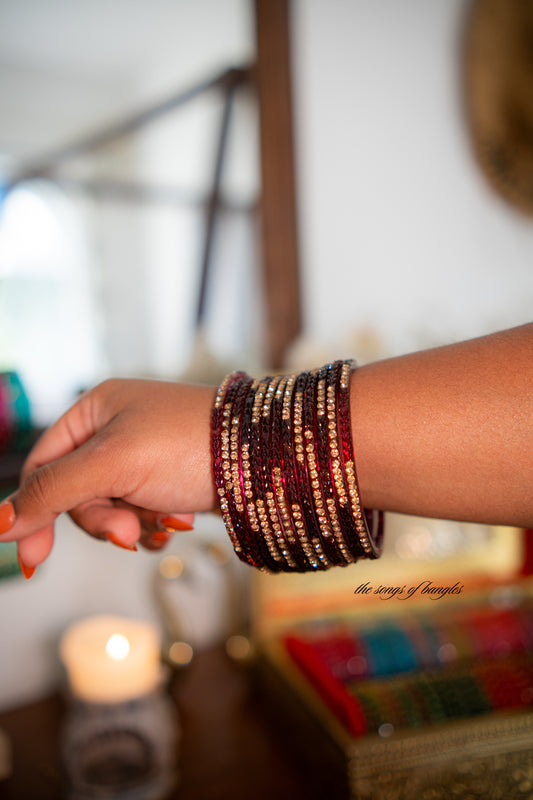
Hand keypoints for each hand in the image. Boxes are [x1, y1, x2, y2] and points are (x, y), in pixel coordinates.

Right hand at [0, 379, 217, 570]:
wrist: (265, 456)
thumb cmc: (190, 444)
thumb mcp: (112, 464)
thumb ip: (52, 491)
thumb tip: (1, 522)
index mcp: (96, 408)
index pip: (43, 464)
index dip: (35, 511)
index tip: (34, 560)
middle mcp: (117, 428)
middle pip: (77, 492)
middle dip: (103, 519)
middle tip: (129, 533)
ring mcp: (144, 454)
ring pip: (110, 507)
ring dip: (133, 523)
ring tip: (165, 523)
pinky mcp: (168, 478)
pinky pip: (140, 513)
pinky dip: (153, 525)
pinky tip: (173, 526)